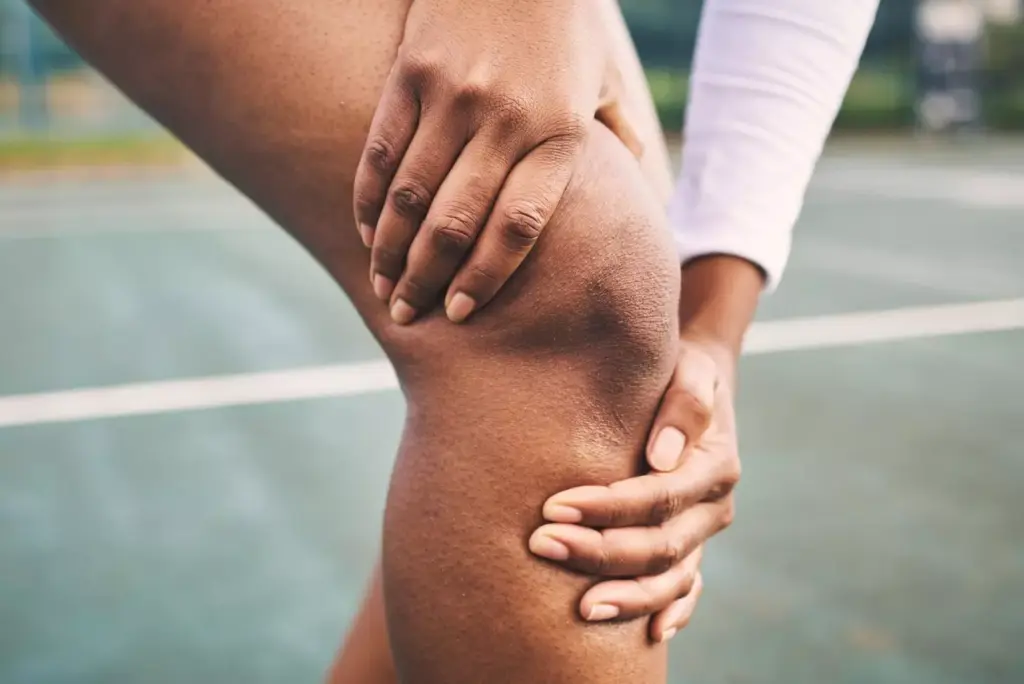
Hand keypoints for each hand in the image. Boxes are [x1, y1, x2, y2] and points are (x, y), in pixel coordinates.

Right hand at [353, 0, 638, 324]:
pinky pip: (382, 150)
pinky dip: (369, 197)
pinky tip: (366, 231)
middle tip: (405, 315)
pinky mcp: (412, 73)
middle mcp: (506, 120)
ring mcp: (453, 95)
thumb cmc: (564, 27)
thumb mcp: (600, 84)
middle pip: (457, 221)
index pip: (517, 225)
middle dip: (426, 278)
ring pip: (411, 193)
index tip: (459, 312)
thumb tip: (644, 199)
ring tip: (382, 285)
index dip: (484, 276)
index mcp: (558, 133)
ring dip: (390, 249)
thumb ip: (616, 144)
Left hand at [529, 337, 740, 641]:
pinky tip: (648, 636)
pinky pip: (686, 590)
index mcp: (714, 465)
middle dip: (600, 551)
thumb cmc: (677, 370)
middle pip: (658, 545)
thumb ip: (684, 403)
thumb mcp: (690, 369)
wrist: (694, 385)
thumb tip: (662, 456)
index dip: (608, 507)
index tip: (554, 507)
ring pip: (670, 579)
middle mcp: (714, 507)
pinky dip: (672, 613)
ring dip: (627, 597)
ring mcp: (703, 533)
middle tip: (541, 545)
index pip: (658, 496)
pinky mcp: (691, 547)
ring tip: (579, 609)